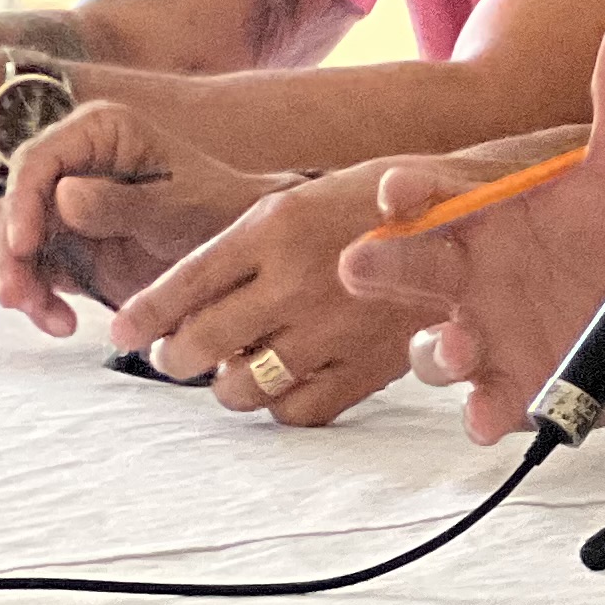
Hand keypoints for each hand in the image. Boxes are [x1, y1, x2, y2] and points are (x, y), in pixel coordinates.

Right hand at [0, 101, 281, 332]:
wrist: (241, 250)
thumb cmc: (220, 210)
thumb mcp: (179, 206)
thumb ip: (123, 202)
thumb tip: (63, 194)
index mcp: (97, 133)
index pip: (36, 162)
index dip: (21, 204)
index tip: (24, 246)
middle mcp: (69, 164)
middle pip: (9, 205)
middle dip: (7, 254)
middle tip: (19, 297)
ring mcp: (61, 207)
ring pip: (6, 242)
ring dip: (14, 279)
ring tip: (44, 314)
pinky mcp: (63, 246)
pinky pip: (27, 271)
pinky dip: (33, 297)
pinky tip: (59, 321)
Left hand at [102, 164, 412, 423]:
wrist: (481, 209)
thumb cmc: (382, 198)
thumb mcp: (303, 192)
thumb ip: (238, 241)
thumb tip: (167, 302)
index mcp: (274, 225)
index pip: (179, 286)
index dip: (141, 317)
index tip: (123, 333)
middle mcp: (297, 279)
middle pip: (198, 344)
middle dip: (173, 356)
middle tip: (176, 354)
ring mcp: (335, 327)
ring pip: (240, 387)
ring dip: (226, 383)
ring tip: (235, 368)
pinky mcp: (371, 365)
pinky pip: (298, 412)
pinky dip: (282, 405)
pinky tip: (286, 383)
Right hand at [339, 10, 604, 443]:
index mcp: (482, 221)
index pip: (427, 203)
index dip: (407, 195)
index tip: (397, 187)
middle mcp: (470, 280)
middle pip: (407, 275)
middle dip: (383, 270)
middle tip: (363, 264)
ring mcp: (489, 336)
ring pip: (438, 350)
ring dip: (440, 351)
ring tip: (461, 344)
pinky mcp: (519, 387)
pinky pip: (489, 408)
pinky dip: (485, 416)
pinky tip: (490, 419)